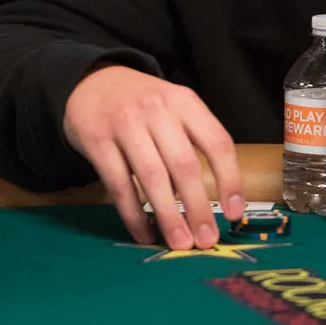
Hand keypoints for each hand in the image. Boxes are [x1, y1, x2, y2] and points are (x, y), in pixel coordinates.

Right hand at [63, 65, 243, 250]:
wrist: (91, 81)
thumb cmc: (142, 102)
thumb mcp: (173, 106)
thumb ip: (192, 140)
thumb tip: (210, 196)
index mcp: (185, 102)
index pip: (217, 142)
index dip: (230, 179)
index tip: (234, 212)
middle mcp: (158, 111)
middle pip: (184, 165)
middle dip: (198, 207)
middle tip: (207, 240)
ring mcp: (126, 125)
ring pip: (153, 178)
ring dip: (168, 216)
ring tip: (180, 243)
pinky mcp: (98, 142)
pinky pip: (119, 185)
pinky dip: (133, 215)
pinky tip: (144, 234)